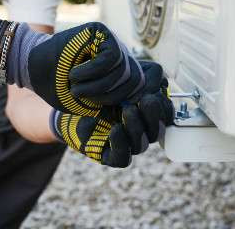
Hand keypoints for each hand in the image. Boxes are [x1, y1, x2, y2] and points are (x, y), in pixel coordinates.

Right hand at [27, 22, 144, 114]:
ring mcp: (110, 40)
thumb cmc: (60, 88)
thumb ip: (114, 103)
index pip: (144, 84)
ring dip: (97, 86)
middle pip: (135, 79)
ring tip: (75, 89)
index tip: (120, 109)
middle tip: (87, 100)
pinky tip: (74, 75)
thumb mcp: (91, 103)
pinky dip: (91, 72)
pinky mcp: (99, 30)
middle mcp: (119, 53)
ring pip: (122, 69)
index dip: (136, 98)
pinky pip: (110, 57)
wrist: (32, 69)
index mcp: (120, 71)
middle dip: (112, 96)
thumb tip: (139, 105)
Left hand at [51, 77, 173, 167]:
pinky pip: (123, 158)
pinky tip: (116, 129)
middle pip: (157, 131)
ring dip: (137, 126)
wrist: (69, 104)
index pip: (166, 116)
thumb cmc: (98, 89)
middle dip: (154, 115)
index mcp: (146, 114)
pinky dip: (122, 145)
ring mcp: (125, 145)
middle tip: (147, 99)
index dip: (165, 106)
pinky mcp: (109, 156)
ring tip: (127, 109)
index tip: (155, 91)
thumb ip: (143, 77)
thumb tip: (162, 84)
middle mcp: (139, 132)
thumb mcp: (121, 78)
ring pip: (141, 144)